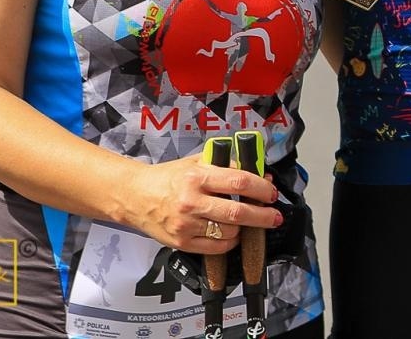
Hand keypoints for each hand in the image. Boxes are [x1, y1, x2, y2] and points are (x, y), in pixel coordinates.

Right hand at [122, 151, 282, 253]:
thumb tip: (259, 174)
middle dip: (263, 215)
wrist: (136, 196)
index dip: (261, 188)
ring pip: (229, 232)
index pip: (239, 182)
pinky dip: (230, 242)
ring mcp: (186, 225)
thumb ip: (226, 166)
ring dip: (245, 228)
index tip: (271, 192)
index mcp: (197, 177)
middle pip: (238, 212)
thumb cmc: (168, 178)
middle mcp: (192, 202)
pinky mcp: (182, 243)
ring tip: (249, 222)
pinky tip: (232, 233)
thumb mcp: (196, 162)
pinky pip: (216, 248)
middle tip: (275, 215)